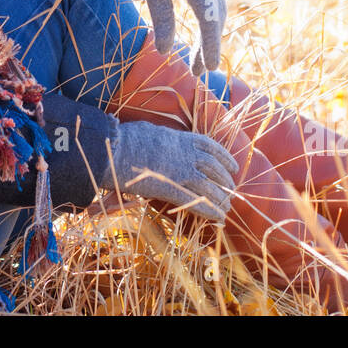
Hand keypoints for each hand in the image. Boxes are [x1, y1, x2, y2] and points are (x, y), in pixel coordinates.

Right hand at [99, 120, 238, 221]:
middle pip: (214, 168)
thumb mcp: (149, 130)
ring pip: (209, 186)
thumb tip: (158, 135)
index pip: (211, 146)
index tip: (233, 166)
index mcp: (181, 138)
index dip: (225, 157)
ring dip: (221, 199)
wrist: (113, 149)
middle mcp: (186, 153)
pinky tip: (218, 218)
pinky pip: (196, 201)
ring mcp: (180, 171)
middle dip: (225, 181)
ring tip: (227, 209)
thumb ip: (160, 136)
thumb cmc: (125, 138)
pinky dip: (209, 211)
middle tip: (231, 191)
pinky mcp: (171, 188)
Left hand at [118, 0, 227, 74]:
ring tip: (198, 63)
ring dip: (210, 37)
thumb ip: (162, 17)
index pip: (209, 18)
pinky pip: (213, 5)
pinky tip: (200, 41)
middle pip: (216, 18)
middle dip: (210, 45)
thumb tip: (164, 51)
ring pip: (216, 13)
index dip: (210, 44)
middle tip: (199, 72)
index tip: (210, 67)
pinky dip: (209, 24)